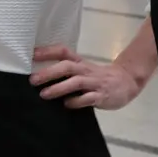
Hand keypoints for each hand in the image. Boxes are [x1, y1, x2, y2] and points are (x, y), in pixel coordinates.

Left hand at [30, 45, 146, 109]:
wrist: (126, 82)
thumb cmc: (97, 77)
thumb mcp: (82, 69)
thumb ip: (65, 71)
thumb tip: (38, 77)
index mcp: (80, 62)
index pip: (63, 51)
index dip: (48, 51)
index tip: (31, 54)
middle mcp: (86, 70)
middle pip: (67, 66)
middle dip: (49, 72)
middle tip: (32, 80)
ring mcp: (94, 82)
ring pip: (76, 82)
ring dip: (59, 88)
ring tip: (43, 94)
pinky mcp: (101, 95)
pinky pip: (88, 98)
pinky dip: (76, 102)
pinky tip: (67, 104)